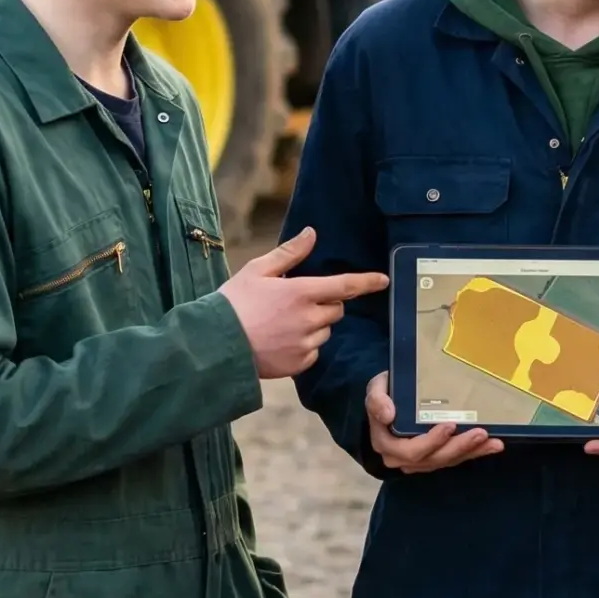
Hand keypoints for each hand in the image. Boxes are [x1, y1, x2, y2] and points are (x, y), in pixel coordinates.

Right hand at [219, 227, 389, 377]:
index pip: (344, 286)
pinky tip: (280, 341)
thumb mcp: (257, 270)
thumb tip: (311, 234)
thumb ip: (289, 253)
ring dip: (314, 326)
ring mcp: (305, 344)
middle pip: (336, 310)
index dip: (367, 282)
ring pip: (325, 332)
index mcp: (301, 292)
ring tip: (283, 324)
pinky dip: (303, 347)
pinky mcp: (298, 364)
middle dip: (325, 304)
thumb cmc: (233, 303)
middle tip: (297, 303)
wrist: (215, 344)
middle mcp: (308, 319)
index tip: (383, 280)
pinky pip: (313, 352)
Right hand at [363, 370, 503, 472]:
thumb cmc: (384, 395)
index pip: (411, 450)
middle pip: (433, 459)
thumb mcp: (375, 390)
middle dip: (458, 447)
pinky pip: (455, 458)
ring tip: (492, 442)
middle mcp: (403, 458)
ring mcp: (420, 460)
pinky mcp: (435, 457)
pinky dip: (475, 452)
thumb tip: (388, 415)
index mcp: (387, 444)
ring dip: (471, 452)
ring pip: (447, 460)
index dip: (432, 442)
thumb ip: (377, 401)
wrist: (388, 402)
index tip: (450, 425)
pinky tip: (494, 446)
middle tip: (480, 433)